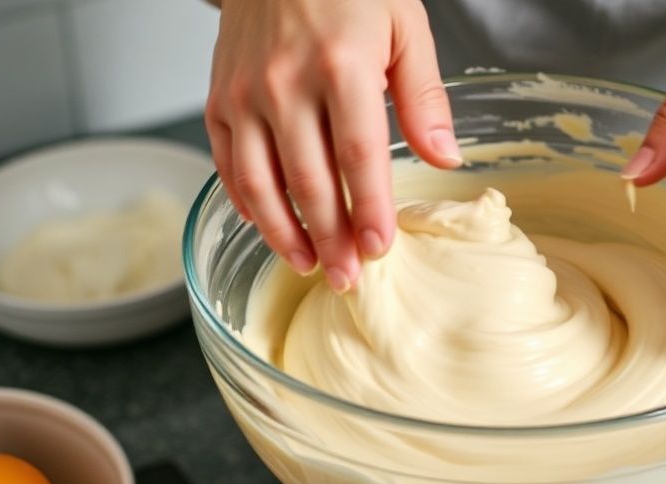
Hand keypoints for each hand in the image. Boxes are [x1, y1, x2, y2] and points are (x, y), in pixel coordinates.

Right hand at [205, 0, 460, 291]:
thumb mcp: (405, 25)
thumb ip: (424, 96)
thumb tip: (446, 157)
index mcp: (341, 65)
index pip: (359, 156)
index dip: (371, 210)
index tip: (381, 248)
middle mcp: (286, 84)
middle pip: (310, 181)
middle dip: (332, 238)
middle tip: (349, 277)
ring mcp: (245, 95)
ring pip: (261, 183)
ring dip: (285, 234)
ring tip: (308, 265)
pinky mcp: (219, 100)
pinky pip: (229, 165)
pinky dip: (247, 203)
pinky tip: (268, 228)